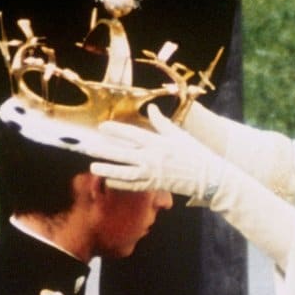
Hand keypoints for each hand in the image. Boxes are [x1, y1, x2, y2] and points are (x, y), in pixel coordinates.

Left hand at [91, 106, 229, 202]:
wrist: (206, 176)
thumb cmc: (194, 153)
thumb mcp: (178, 134)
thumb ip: (161, 122)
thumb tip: (151, 108)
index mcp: (157, 142)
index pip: (131, 134)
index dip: (115, 130)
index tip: (102, 127)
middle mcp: (152, 158)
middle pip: (123, 153)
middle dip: (105, 150)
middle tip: (88, 147)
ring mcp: (152, 173)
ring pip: (125, 171)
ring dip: (109, 169)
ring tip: (94, 167)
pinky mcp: (155, 185)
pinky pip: (134, 185)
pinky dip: (121, 183)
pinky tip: (109, 181)